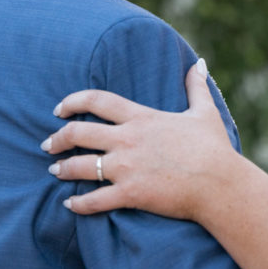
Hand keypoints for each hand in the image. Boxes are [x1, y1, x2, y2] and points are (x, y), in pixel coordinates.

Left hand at [42, 59, 238, 219]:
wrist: (219, 183)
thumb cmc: (214, 148)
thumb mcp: (204, 111)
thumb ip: (196, 86)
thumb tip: (200, 64)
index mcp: (141, 117)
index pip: (97, 100)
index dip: (73, 101)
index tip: (59, 108)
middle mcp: (127, 139)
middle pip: (79, 132)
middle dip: (57, 138)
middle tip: (48, 144)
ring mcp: (126, 167)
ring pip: (79, 166)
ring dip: (62, 169)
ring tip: (54, 171)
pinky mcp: (130, 194)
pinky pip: (94, 200)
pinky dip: (78, 204)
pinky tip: (69, 204)